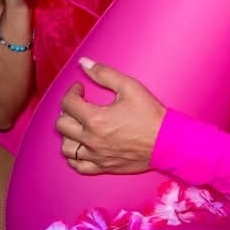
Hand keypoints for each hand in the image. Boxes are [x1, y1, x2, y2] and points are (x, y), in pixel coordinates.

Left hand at [56, 59, 165, 174]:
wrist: (167, 141)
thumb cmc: (150, 115)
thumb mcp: (129, 87)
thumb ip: (104, 74)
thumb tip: (84, 63)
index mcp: (96, 119)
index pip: (68, 104)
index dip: (72, 92)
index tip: (80, 89)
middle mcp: (92, 140)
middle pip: (62, 125)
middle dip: (67, 111)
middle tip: (78, 105)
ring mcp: (96, 155)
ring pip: (66, 148)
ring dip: (68, 134)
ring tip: (78, 126)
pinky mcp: (103, 166)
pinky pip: (78, 166)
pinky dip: (74, 157)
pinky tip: (80, 147)